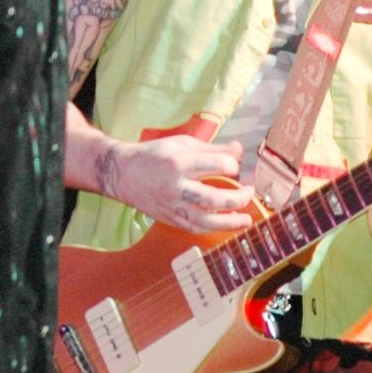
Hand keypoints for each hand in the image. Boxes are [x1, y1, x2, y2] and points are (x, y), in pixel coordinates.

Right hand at [105, 136, 253, 232]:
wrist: (122, 173)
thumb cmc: (154, 155)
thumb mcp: (182, 144)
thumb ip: (212, 149)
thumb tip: (240, 151)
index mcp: (179, 162)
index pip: (217, 165)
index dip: (232, 166)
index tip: (233, 167)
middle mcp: (176, 186)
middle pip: (214, 198)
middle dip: (238, 198)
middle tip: (248, 192)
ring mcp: (172, 206)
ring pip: (206, 220)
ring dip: (230, 222)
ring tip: (245, 220)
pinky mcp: (169, 218)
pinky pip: (194, 228)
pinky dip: (212, 228)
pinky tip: (224, 224)